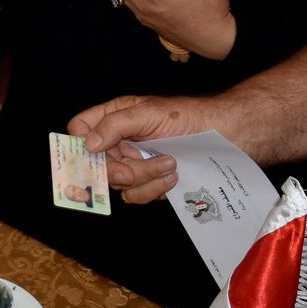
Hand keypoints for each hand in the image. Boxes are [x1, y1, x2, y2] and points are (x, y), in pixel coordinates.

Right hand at [67, 94, 204, 202]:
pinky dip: (155, 189)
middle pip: (97, 164)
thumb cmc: (188, 116)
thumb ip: (115, 125)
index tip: (96, 155)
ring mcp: (134, 162)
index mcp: (114, 117)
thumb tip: (88, 144)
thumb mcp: (149, 113)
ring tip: (168, 166)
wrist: (226, 135)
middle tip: (132, 172)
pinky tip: (173, 177)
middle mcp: (119, 141)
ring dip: (143, 178)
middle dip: (118, 170)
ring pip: (119, 184)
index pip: (79, 129)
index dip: (80, 144)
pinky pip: (139, 194)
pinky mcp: (150, 181)